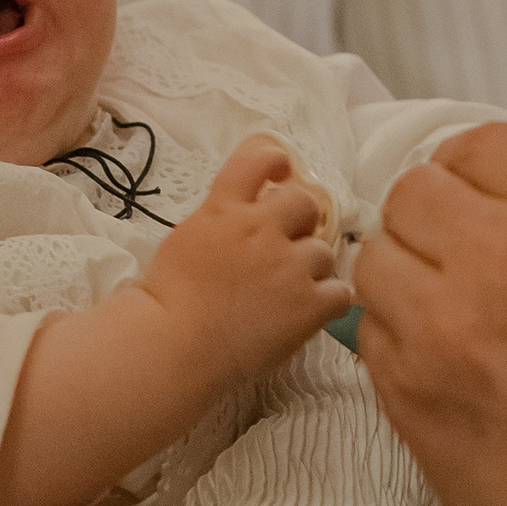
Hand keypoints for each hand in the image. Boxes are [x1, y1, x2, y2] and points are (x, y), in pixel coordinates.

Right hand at [143, 134, 351, 382]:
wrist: (174, 345)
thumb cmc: (167, 299)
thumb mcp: (186, 239)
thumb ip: (219, 220)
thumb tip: (242, 215)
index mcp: (226, 209)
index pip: (258, 161)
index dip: (275, 162)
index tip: (279, 174)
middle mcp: (263, 228)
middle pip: (304, 203)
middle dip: (300, 221)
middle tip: (286, 246)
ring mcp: (290, 266)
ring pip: (322, 252)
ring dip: (311, 269)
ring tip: (288, 293)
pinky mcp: (309, 305)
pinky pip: (339, 293)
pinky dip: (328, 302)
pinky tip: (310, 313)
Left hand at [357, 126, 506, 505]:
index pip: (482, 144)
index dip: (479, 176)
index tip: (483, 198)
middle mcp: (501, 251)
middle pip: (414, 193)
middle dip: (433, 223)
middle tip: (463, 263)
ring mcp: (442, 321)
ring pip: (377, 261)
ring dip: (406, 282)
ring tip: (453, 325)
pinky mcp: (407, 390)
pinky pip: (372, 337)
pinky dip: (398, 347)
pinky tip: (447, 375)